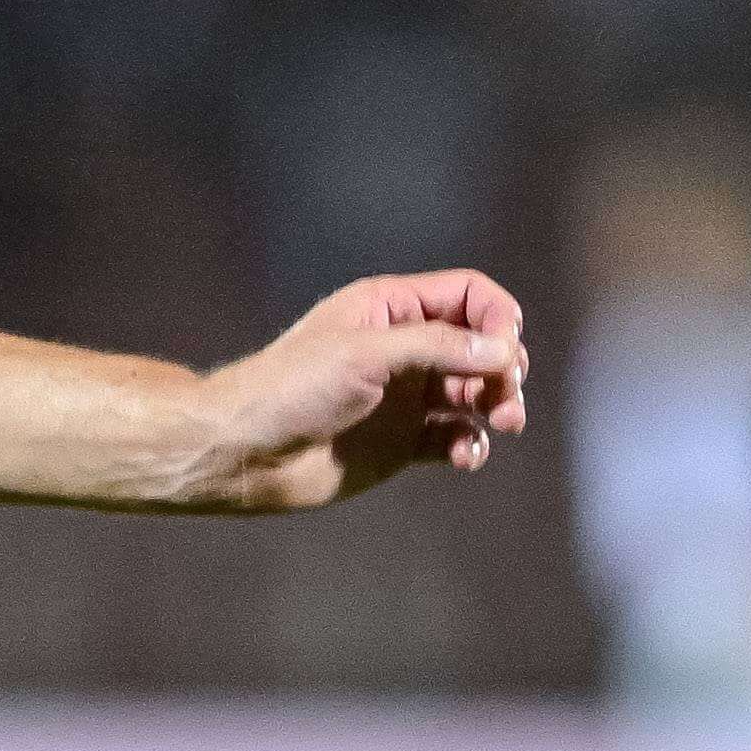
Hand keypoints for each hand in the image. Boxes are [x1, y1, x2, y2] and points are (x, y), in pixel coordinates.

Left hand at [197, 270, 529, 510]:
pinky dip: (470, 444)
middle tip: (505, 398)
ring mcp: (403, 396)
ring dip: (498, 405)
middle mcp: (402, 349)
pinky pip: (456, 436)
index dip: (496, 317)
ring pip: (475, 392)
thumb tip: (503, 349)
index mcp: (388, 309)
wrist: (245, 451)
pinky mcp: (402, 441)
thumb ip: (436, 346)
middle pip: (481, 345)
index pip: (467, 295)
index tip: (504, 350)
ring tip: (503, 423)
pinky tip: (463, 455)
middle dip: (504, 367)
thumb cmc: (289, 389)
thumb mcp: (363, 353)